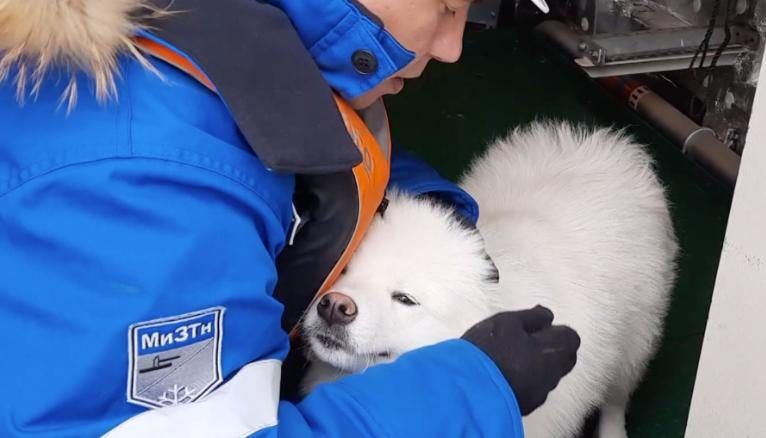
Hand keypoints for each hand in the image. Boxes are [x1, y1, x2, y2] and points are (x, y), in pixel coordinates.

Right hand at [462, 305, 579, 415]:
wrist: (468, 390)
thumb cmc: (489, 350)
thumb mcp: (507, 322)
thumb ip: (532, 317)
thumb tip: (548, 317)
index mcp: (552, 351)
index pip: (571, 338)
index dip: (557, 330)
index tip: (539, 327)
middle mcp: (552, 374)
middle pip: (564, 359)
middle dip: (552, 349)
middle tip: (528, 341)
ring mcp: (539, 393)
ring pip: (548, 375)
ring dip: (538, 365)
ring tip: (511, 357)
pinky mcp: (525, 407)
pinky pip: (532, 388)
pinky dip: (525, 380)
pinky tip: (505, 374)